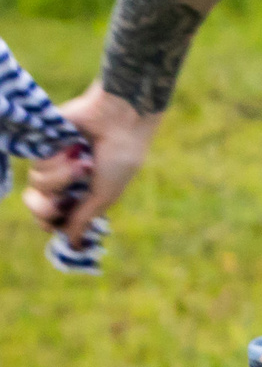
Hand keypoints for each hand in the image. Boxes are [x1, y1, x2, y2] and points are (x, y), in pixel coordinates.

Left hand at [23, 87, 154, 248]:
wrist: (119, 120)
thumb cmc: (120, 157)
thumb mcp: (105, 195)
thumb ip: (83, 218)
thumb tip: (72, 246)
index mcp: (84, 195)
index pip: (53, 217)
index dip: (49, 222)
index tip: (57, 222)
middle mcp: (65, 180)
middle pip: (36, 204)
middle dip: (45, 206)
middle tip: (62, 200)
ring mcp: (54, 162)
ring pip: (37, 184)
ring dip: (62, 177)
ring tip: (83, 163)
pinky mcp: (44, 144)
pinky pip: (36, 162)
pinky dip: (56, 159)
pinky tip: (74, 148)